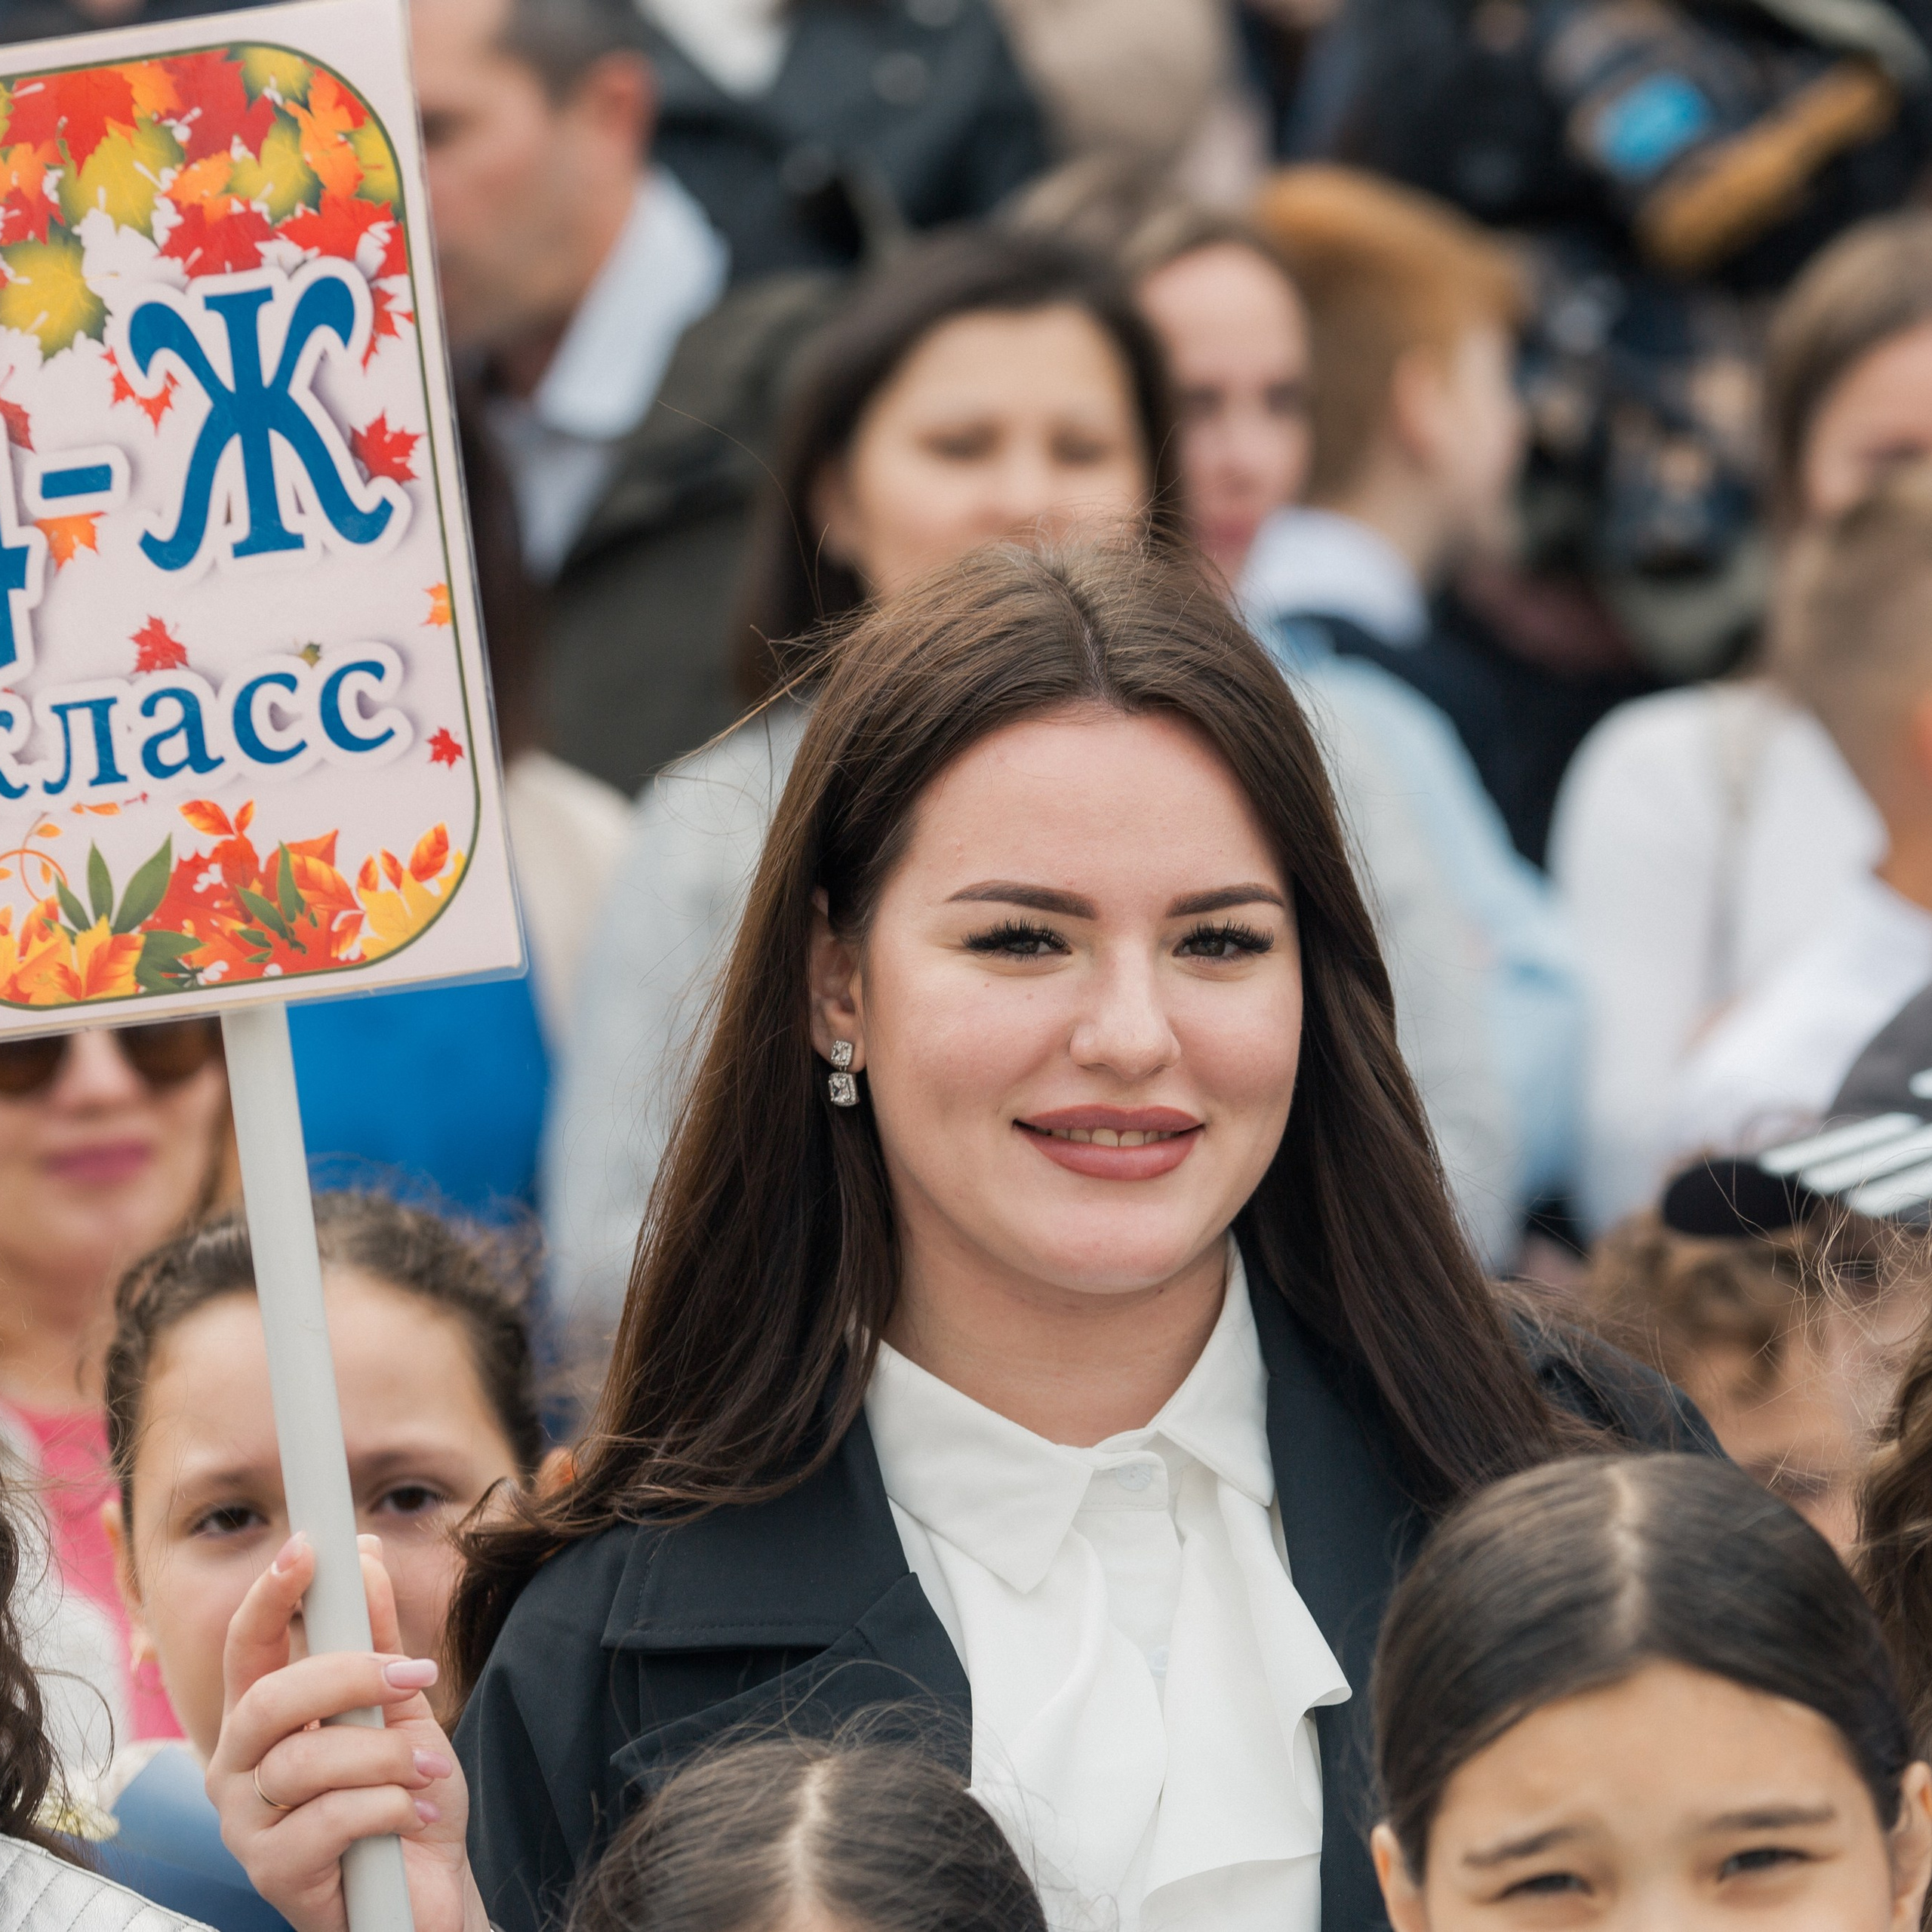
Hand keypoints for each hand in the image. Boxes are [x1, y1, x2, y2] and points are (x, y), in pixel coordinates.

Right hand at [207, 1532, 488, 1931]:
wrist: (428, 1891)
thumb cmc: (404, 1799)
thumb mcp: (401, 1707)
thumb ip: (378, 1637)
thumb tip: (364, 1554)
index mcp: (263, 1721)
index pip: (248, 1649)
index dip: (270, 1596)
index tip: (308, 1547)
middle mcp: (238, 1770)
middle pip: (266, 1700)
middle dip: (348, 1675)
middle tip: (412, 1673)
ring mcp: (247, 1827)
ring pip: (302, 1762)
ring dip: (382, 1756)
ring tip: (426, 1768)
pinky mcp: (273, 1875)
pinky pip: (327, 1821)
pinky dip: (387, 1808)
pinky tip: (414, 1816)